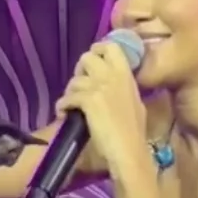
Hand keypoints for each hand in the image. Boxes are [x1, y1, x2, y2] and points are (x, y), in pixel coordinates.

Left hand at [54, 40, 147, 174]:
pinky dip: (62, 106)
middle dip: (79, 70)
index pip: (111, 47)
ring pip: (75, 80)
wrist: (128, 149)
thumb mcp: (136, 105)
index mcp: (126, 76)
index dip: (97, 49)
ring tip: (71, 105)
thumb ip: (125, 91)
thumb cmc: (134, 134)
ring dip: (69, 92)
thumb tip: (118, 89)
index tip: (91, 61)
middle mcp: (113, 76)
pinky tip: (63, 114)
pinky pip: (67, 98)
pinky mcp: (88, 101)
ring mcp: (100, 87)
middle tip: (79, 86)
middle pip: (87, 57)